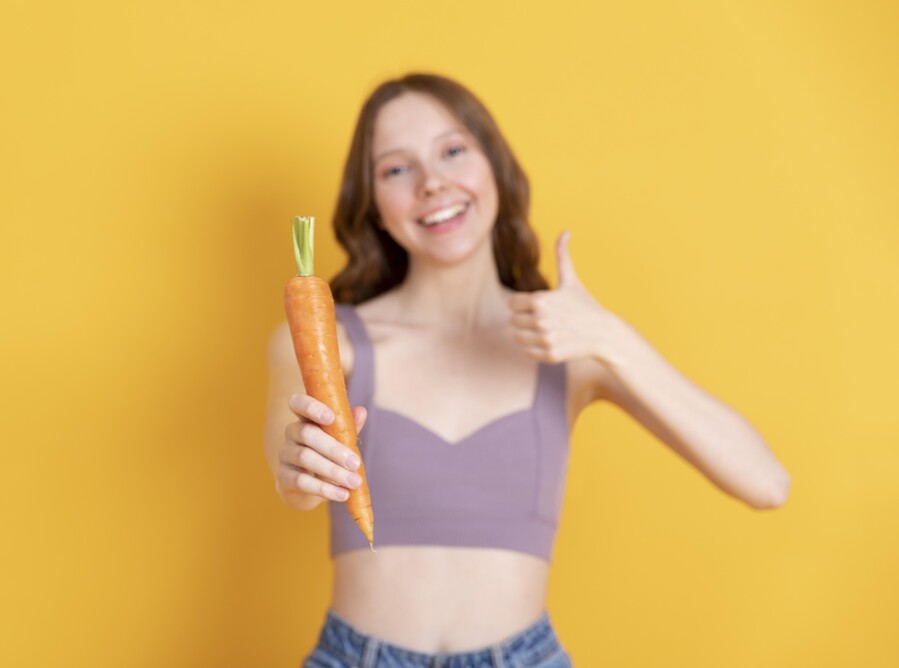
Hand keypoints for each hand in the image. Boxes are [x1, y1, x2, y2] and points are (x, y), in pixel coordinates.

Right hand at [275, 393, 367, 511]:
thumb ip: (348, 426)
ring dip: (333, 471)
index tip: (331, 417)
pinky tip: (342, 494)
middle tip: (355, 463)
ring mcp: (285, 454)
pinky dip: (324, 489)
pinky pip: (301, 481)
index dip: (311, 407)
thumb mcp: (339, 439)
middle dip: (333, 449)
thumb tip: (361, 411)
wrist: (308, 485)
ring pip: (305, 458)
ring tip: (354, 482)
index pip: (298, 403)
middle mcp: (291, 433)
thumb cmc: (327, 454)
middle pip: (307, 434)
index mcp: (305, 418)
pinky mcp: (283, 477)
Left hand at [508, 230, 627, 367]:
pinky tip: (551, 342)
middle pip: (513, 321)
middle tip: (544, 320)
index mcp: (541, 300)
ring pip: (517, 338)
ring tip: (545, 331)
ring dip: (528, 335)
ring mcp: (545, 338)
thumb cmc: (585, 305)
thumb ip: (563, 256)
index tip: (538, 306)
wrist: (604, 334)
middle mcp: (541, 320)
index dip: (522, 304)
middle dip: (525, 320)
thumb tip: (566, 231)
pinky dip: (535, 349)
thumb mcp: (572, 281)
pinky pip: (528, 352)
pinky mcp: (550, 354)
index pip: (511, 304)